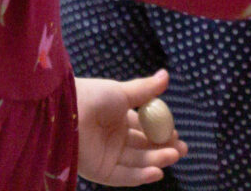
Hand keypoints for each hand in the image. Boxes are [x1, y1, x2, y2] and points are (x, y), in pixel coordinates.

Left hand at [75, 70, 186, 185]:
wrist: (68, 112)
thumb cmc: (94, 97)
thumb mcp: (123, 92)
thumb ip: (146, 89)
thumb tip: (166, 75)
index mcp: (117, 119)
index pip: (143, 129)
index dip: (160, 132)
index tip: (176, 133)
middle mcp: (113, 139)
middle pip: (143, 148)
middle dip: (163, 149)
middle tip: (182, 150)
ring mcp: (107, 156)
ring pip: (137, 162)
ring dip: (157, 160)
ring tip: (174, 155)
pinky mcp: (100, 171)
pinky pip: (124, 176)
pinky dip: (141, 176)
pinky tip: (158, 172)